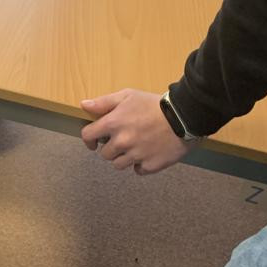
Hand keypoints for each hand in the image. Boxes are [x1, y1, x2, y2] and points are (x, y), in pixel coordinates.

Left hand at [80, 89, 195, 174]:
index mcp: (113, 124)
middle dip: (111, 148)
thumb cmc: (153, 104)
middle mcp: (121, 142)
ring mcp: (136, 156)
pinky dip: (141, 165)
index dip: (89, 139)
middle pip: (105, 154)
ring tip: (136, 147)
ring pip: (119, 165)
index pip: (87, 136)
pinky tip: (147, 154)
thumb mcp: (127, 96)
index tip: (94, 141)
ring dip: (124, 158)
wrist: (183, 117)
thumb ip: (103, 102)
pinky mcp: (151, 166)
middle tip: (123, 139)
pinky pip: (138, 170)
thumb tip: (84, 105)